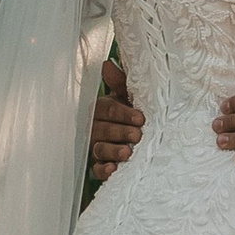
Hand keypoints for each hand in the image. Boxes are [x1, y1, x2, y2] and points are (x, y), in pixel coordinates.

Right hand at [90, 58, 144, 180]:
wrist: (138, 134)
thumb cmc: (131, 111)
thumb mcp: (128, 96)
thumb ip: (119, 82)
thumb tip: (107, 64)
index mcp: (101, 109)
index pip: (107, 109)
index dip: (123, 113)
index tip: (140, 118)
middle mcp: (95, 128)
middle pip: (103, 130)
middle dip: (120, 132)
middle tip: (138, 135)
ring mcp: (96, 147)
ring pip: (99, 149)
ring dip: (112, 151)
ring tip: (127, 153)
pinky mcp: (99, 166)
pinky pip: (97, 170)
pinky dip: (104, 170)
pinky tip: (113, 169)